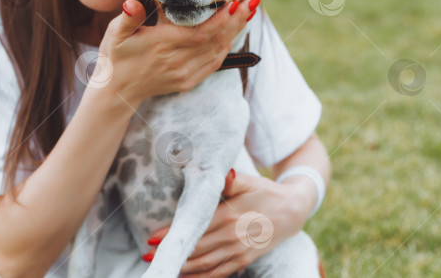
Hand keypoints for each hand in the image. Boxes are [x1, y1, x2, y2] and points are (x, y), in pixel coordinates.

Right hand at [96, 0, 257, 108]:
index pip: (202, 33)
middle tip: (252, 2)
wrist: (117, 90)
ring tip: (247, 14)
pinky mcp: (187, 82)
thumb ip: (127, 17)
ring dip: (235, 33)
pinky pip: (213, 65)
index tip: (236, 2)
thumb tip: (130, 4)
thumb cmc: (116, 56)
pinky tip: (232, 35)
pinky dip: (225, 49)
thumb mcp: (115, 34)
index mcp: (164, 45)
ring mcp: (185, 74)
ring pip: (218, 52)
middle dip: (237, 21)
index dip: (223, 19)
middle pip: (216, 41)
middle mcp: (178, 61)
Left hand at [145, 170, 304, 277]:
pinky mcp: (244, 260)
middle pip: (196, 248)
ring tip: (163, 268)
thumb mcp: (249, 181)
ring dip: (183, 268)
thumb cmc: (264, 192)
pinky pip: (218, 272)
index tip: (152, 238)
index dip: (173, 234)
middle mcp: (232, 236)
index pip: (196, 226)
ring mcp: (238, 251)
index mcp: (229, 214)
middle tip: (148, 255)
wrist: (292, 210)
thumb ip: (231, 180)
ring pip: (205, 264)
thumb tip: (224, 172)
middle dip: (172, 253)